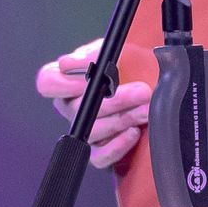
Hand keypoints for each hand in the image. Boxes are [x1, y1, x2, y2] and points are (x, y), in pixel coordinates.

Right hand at [37, 41, 152, 169]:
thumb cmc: (138, 65)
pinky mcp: (101, 151)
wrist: (160, 84)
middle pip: (77, 109)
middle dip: (114, 100)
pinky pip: (100, 157)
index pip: (48, 82)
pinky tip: (135, 131)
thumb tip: (69, 64)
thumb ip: (95, 53)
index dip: (62, 83)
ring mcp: (86, 130)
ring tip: (146, 108)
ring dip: (123, 118)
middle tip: (141, 91)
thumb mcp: (121, 49)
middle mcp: (72, 107)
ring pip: (92, 131)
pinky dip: (118, 145)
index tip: (86, 79)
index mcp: (69, 79)